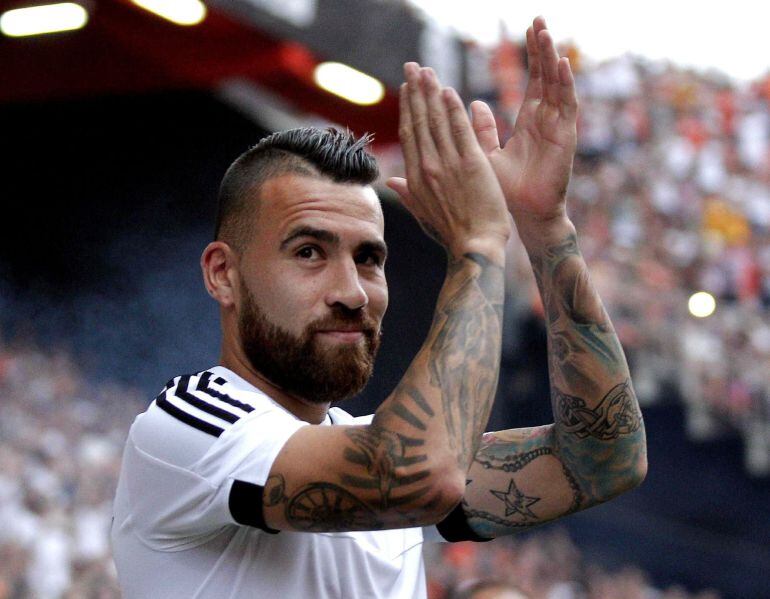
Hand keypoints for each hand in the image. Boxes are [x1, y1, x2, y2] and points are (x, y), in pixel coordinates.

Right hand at [387, 63, 509, 260]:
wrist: (474, 248)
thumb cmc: (452, 235)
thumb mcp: (424, 215)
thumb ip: (407, 193)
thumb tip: (390, 181)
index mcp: (415, 179)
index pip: (410, 135)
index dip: (408, 109)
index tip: (408, 89)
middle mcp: (427, 168)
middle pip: (419, 122)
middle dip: (416, 91)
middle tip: (413, 67)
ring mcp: (448, 165)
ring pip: (436, 121)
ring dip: (431, 92)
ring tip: (428, 71)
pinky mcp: (471, 164)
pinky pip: (459, 130)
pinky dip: (453, 109)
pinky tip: (448, 90)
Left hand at [471, 17, 576, 225]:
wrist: (520, 217)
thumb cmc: (504, 192)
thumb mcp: (485, 155)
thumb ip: (480, 130)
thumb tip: (470, 105)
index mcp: (529, 122)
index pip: (531, 81)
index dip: (530, 56)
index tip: (526, 30)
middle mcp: (545, 121)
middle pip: (546, 77)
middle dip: (542, 48)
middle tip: (538, 19)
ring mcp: (557, 128)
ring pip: (557, 86)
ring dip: (552, 59)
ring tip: (546, 32)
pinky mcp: (564, 139)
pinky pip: (566, 107)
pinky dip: (564, 85)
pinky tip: (561, 64)